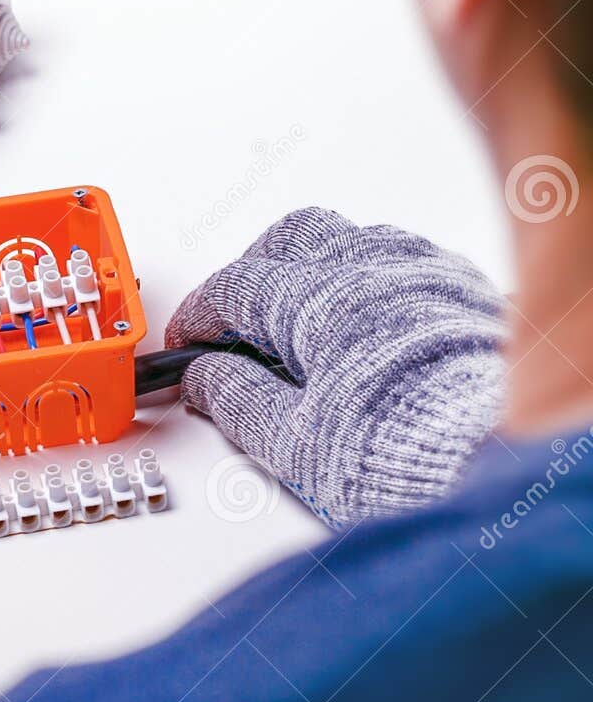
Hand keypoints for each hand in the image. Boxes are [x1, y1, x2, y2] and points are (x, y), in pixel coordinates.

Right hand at [165, 208, 505, 527]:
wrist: (512, 462)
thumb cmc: (414, 454)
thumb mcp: (295, 444)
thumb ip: (236, 401)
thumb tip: (205, 378)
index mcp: (317, 300)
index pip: (232, 288)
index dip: (197, 317)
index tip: (188, 345)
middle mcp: (371, 270)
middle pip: (289, 239)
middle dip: (251, 272)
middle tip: (236, 322)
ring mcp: (423, 273)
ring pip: (348, 238)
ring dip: (311, 269)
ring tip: (300, 322)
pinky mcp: (464, 290)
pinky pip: (400, 259)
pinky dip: (364, 280)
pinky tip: (362, 323)